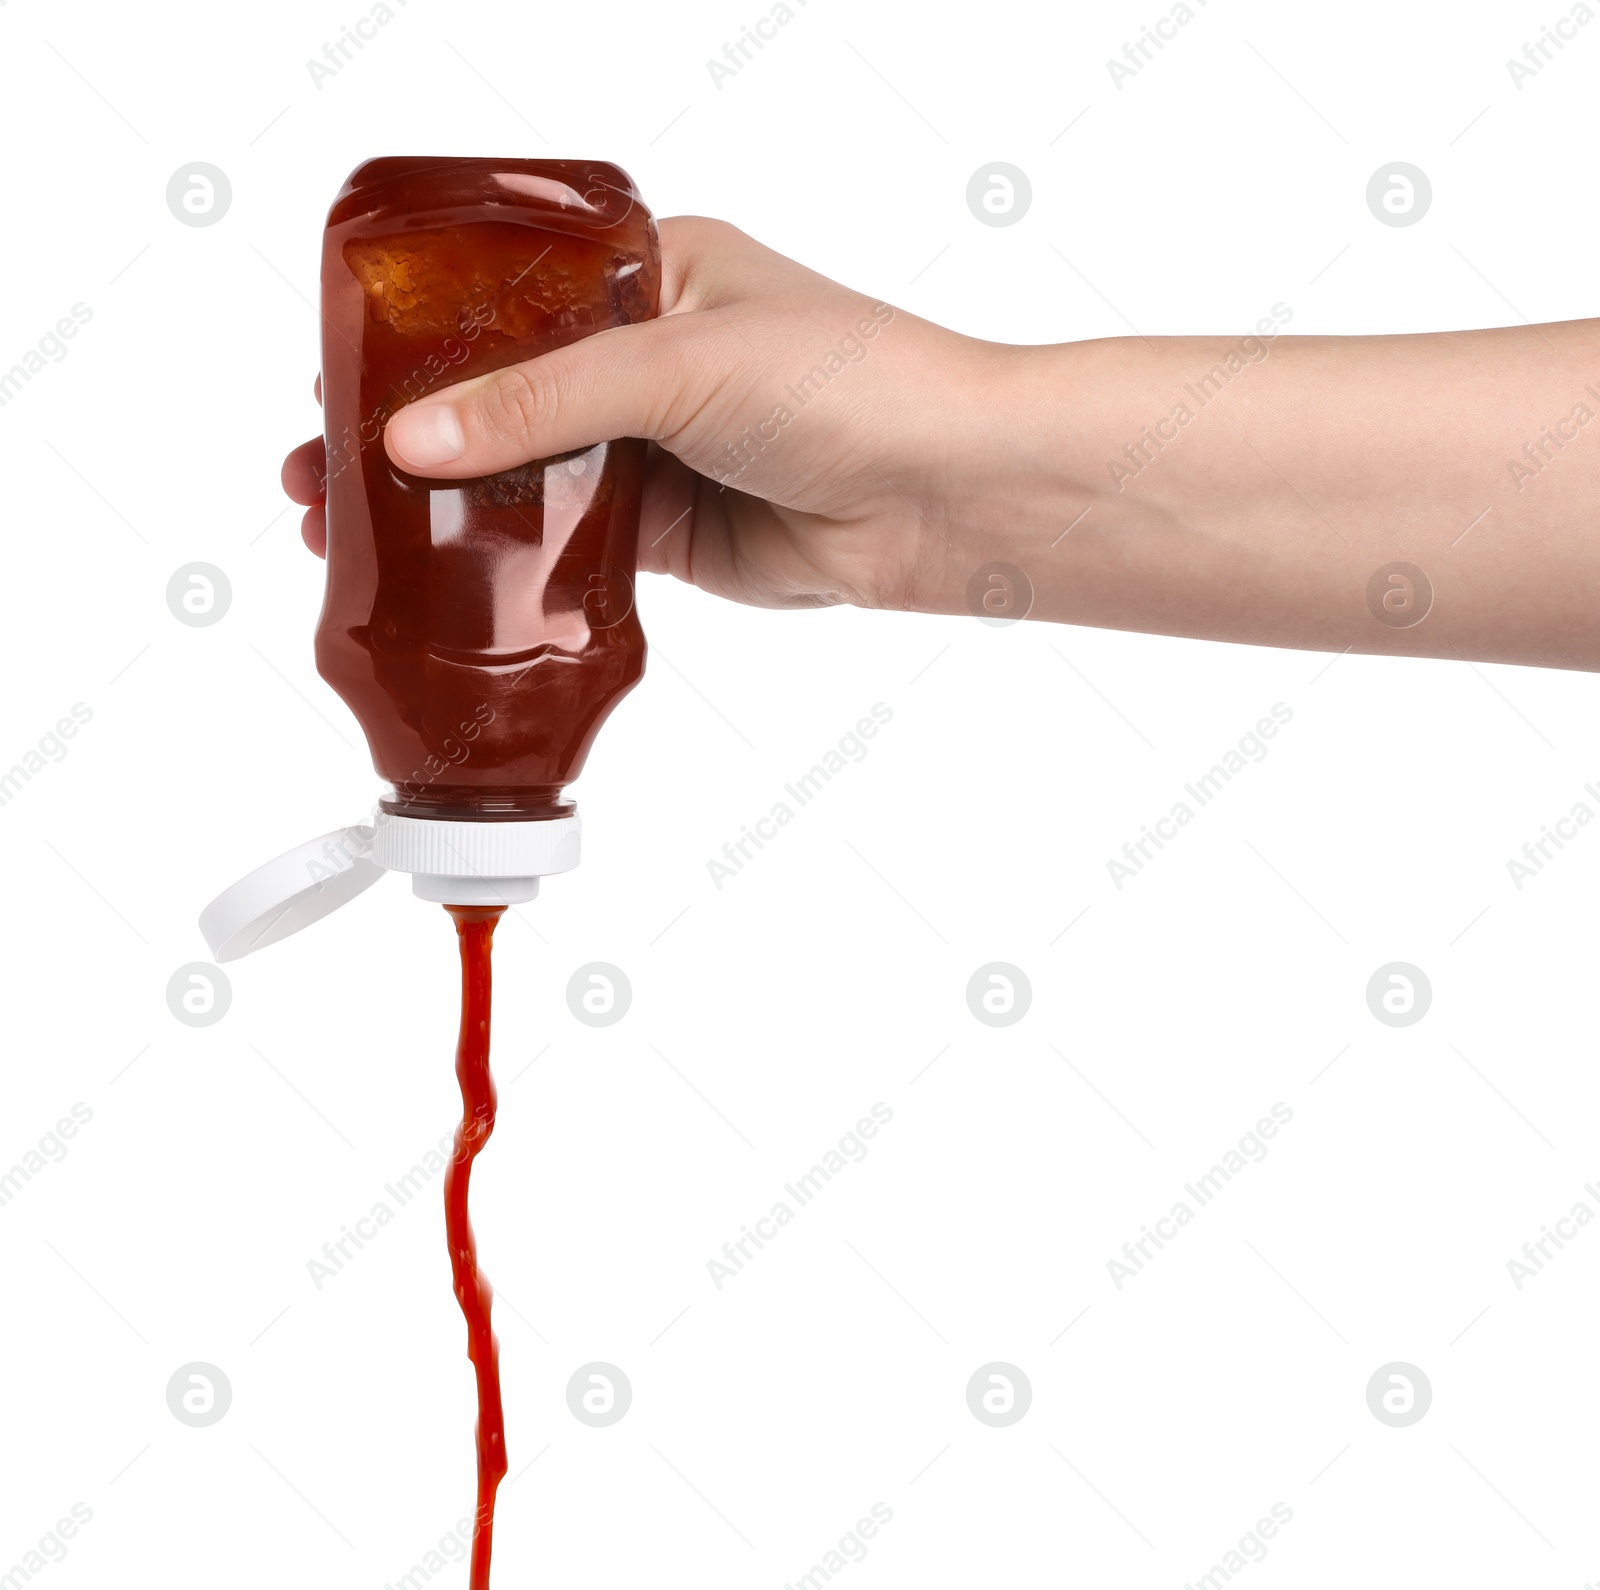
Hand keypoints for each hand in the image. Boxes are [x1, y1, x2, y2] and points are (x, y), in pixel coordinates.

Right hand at [280, 217, 1021, 612]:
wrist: (946, 494)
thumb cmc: (851, 382)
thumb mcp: (677, 362)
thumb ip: (542, 401)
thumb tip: (414, 439)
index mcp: (648, 270)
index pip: (502, 295)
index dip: (415, 337)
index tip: (339, 374)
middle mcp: (646, 357)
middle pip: (500, 394)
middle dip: (410, 433)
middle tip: (320, 469)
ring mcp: (656, 448)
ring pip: (528, 476)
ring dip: (447, 505)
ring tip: (349, 528)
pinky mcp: (670, 531)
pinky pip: (569, 542)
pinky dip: (510, 559)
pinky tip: (442, 573)